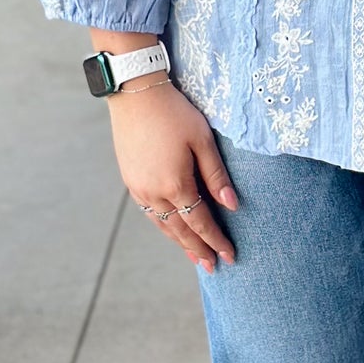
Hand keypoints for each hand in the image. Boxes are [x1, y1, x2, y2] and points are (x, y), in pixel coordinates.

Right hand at [107, 76, 238, 273]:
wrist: (136, 94)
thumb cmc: (175, 112)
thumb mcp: (202, 139)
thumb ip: (216, 175)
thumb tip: (233, 206)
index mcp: (175, 184)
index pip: (201, 222)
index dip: (216, 240)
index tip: (230, 255)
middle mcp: (154, 193)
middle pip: (181, 230)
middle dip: (199, 249)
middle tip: (214, 267)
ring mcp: (139, 189)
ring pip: (163, 226)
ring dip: (180, 243)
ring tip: (196, 256)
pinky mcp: (131, 182)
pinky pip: (150, 214)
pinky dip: (165, 227)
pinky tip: (172, 230)